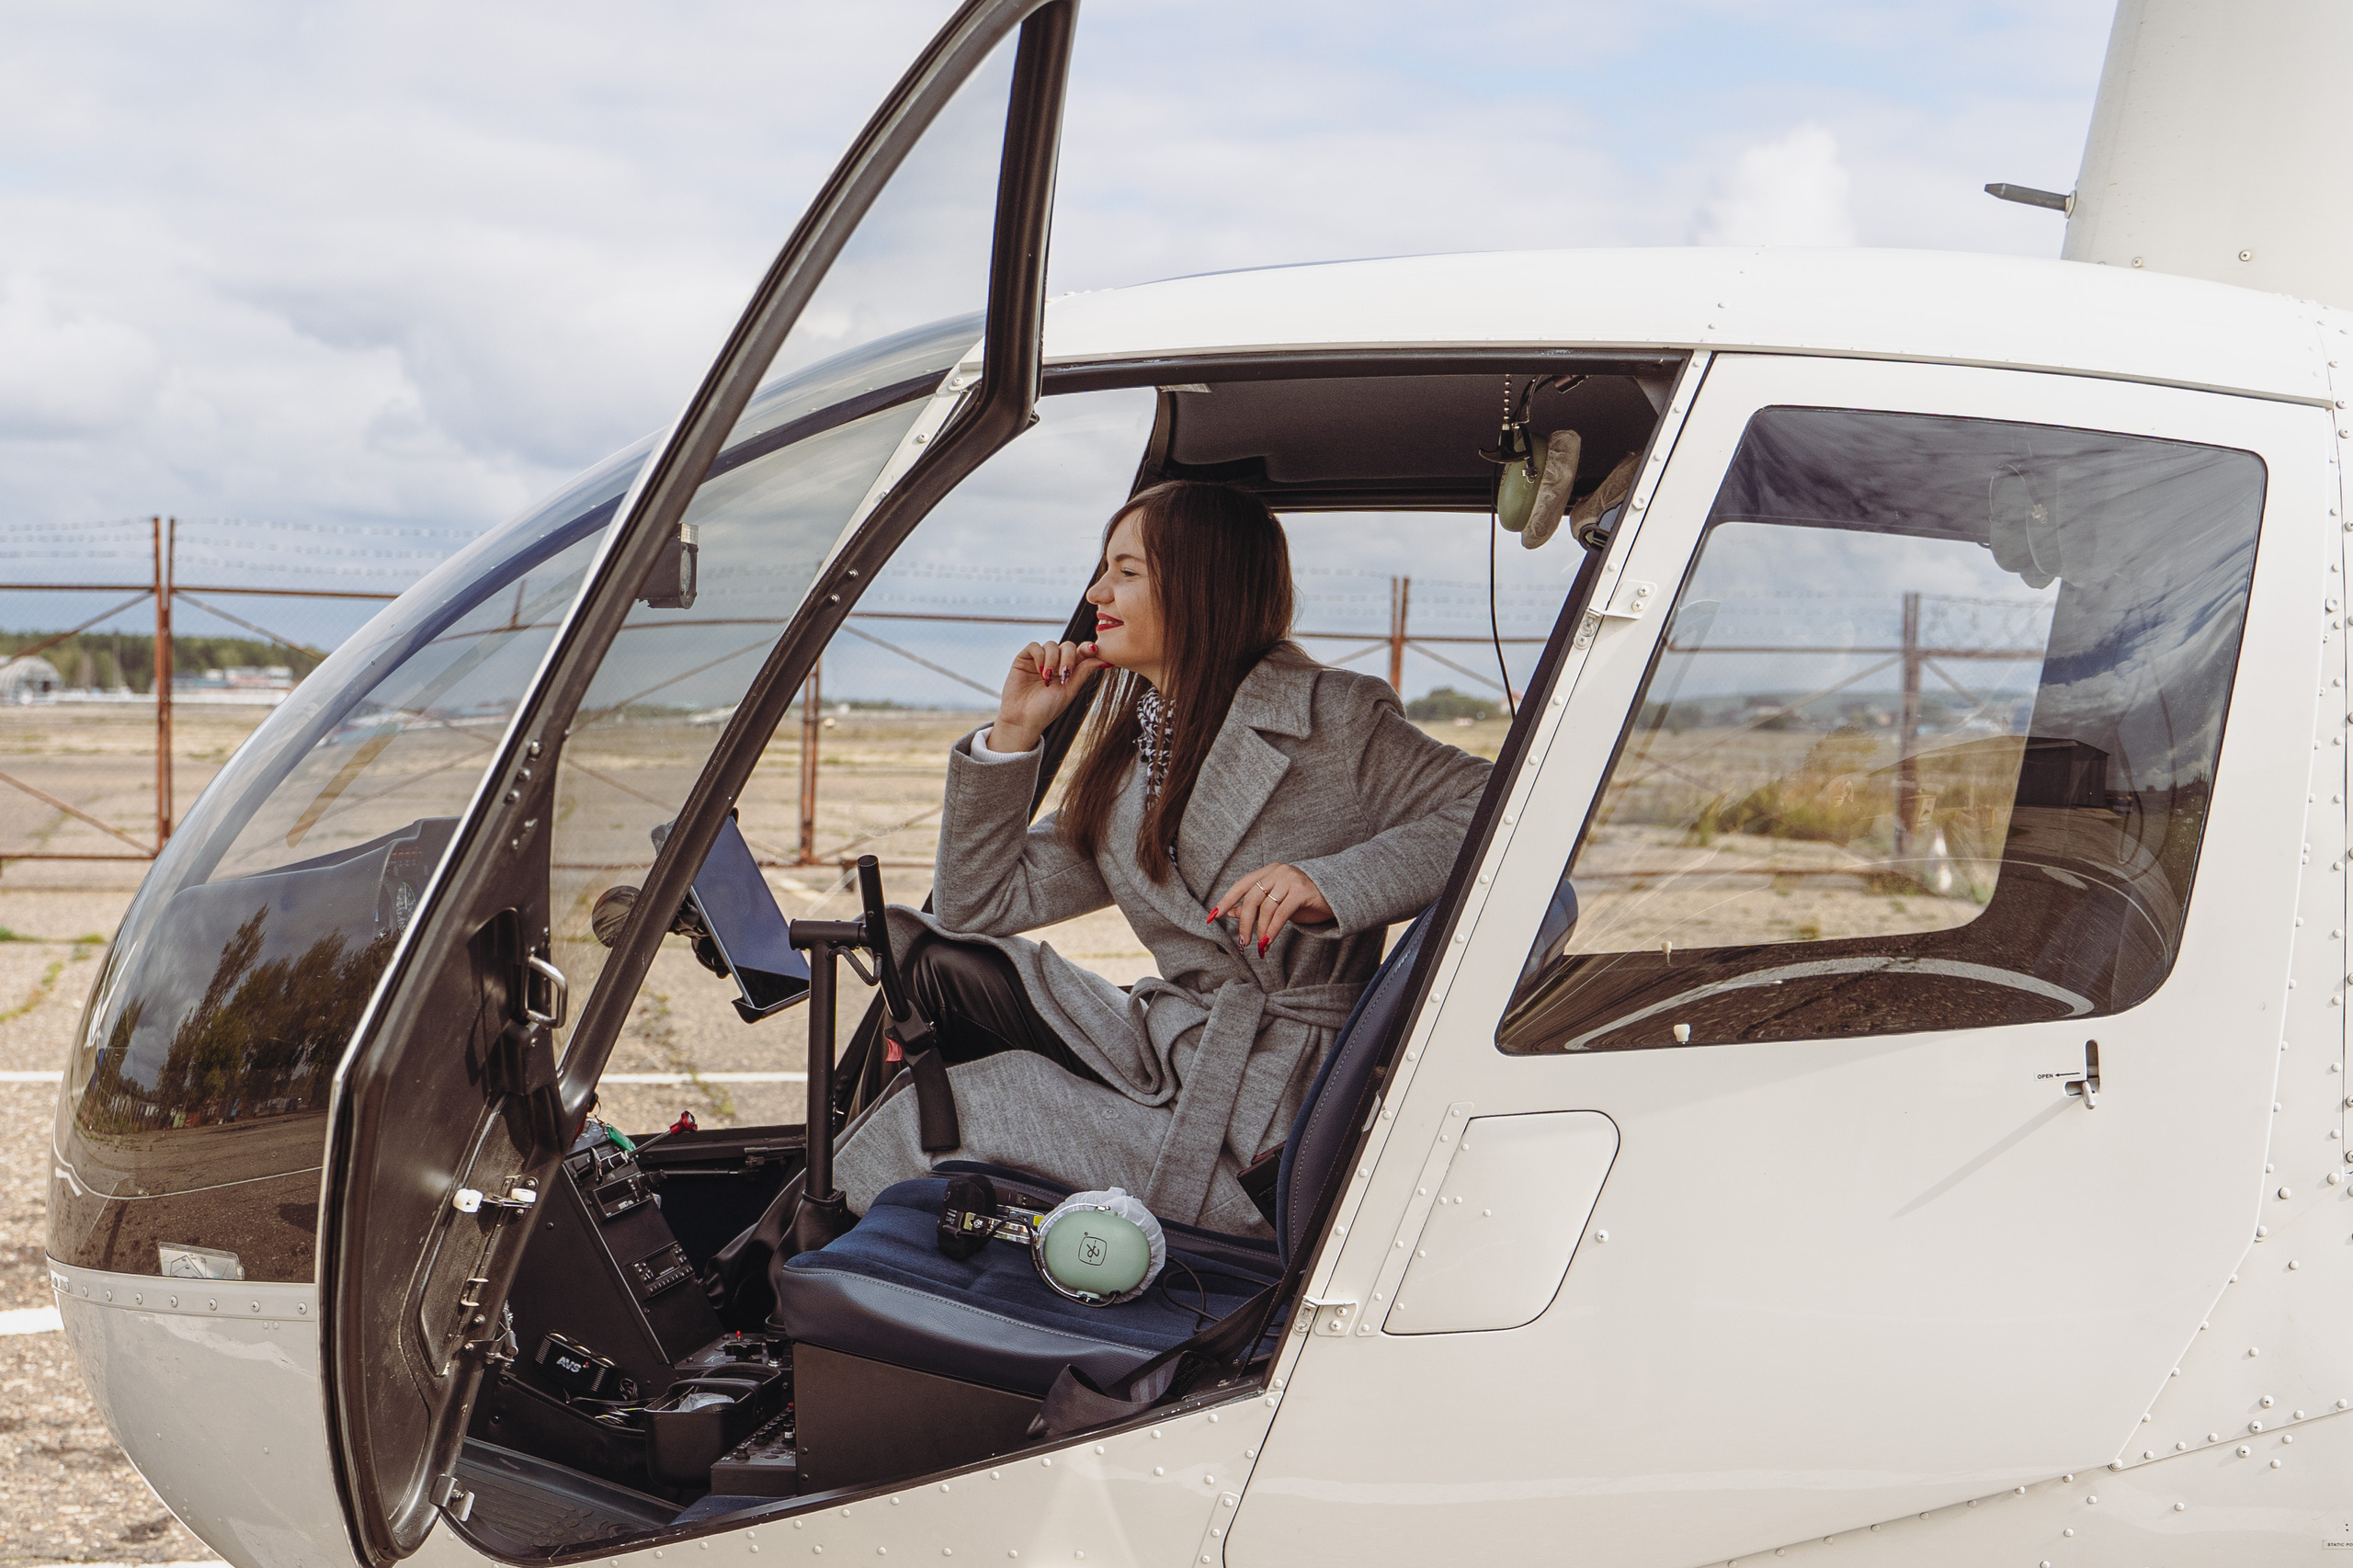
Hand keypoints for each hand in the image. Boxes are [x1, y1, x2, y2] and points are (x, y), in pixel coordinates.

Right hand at [991, 640, 1110, 753]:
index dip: (1088, 649)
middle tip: (1065, 674)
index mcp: (1068, 670)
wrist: (1024, 719)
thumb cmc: (1047, 709)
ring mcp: (1039, 660)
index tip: (1093, 651)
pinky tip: (1039, 671)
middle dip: (1069, 657)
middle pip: (1068, 646)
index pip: (1080, 652)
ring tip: (1048, 678)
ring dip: (1053, 659)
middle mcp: (1055, 663)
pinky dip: (1040, 656)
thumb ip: (1083, 673)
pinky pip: (1034, 646)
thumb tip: (1102, 659)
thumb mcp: (1069, 691)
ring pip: (1052, 644)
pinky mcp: (1023, 659)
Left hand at [1210, 862, 1333, 954]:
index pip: (1241, 885)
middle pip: (1252, 898)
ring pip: (1266, 907)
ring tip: (1260, 947)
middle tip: (1243, 943)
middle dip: (1244, 923)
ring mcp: (1290, 879)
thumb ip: (1255, 905)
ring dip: (1260, 930)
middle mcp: (1277, 871)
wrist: (1337, 895)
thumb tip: (1230, 912)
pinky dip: (1273, 929)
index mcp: (1268, 871)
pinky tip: (1269, 941)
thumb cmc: (1304, 899)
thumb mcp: (1276, 902)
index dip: (1225, 901)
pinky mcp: (1302, 891)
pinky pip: (1281, 913)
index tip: (1212, 917)